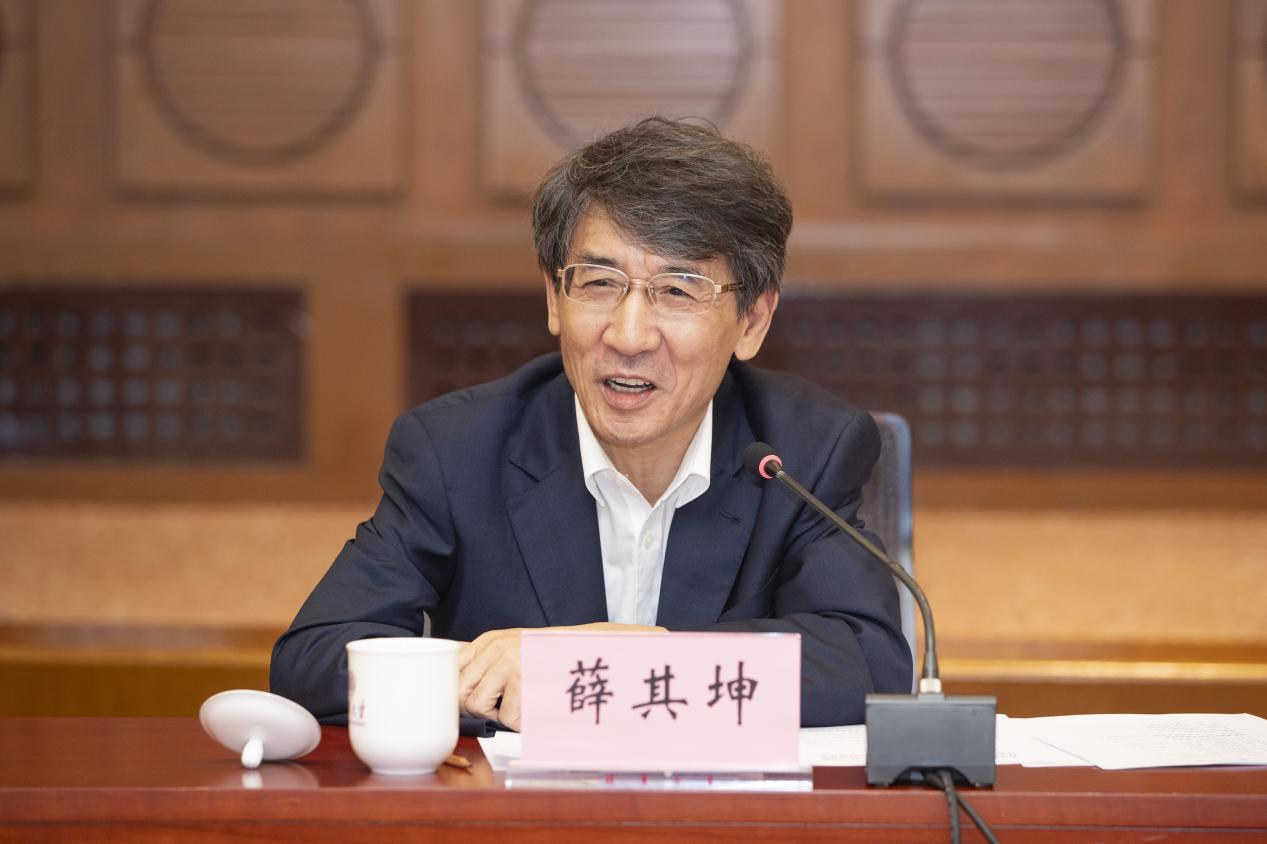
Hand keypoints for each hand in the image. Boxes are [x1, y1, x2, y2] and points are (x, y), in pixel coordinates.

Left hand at [458, 622, 665, 730]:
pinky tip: (531, 708)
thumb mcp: (512, 647)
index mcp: (489, 640)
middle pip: (459, 691)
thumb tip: (452, 682)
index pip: (452, 668)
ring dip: (495, 714)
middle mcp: (495, 649)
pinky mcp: (523, 681)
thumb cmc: (549, 656)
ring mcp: (508, 664)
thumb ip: (485, 660)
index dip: (456, 691)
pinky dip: (518, 721)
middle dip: (473, 706)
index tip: (466, 701)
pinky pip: (504, 717)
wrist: (586, 651)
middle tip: (493, 708)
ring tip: (515, 706)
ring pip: (477, 706)